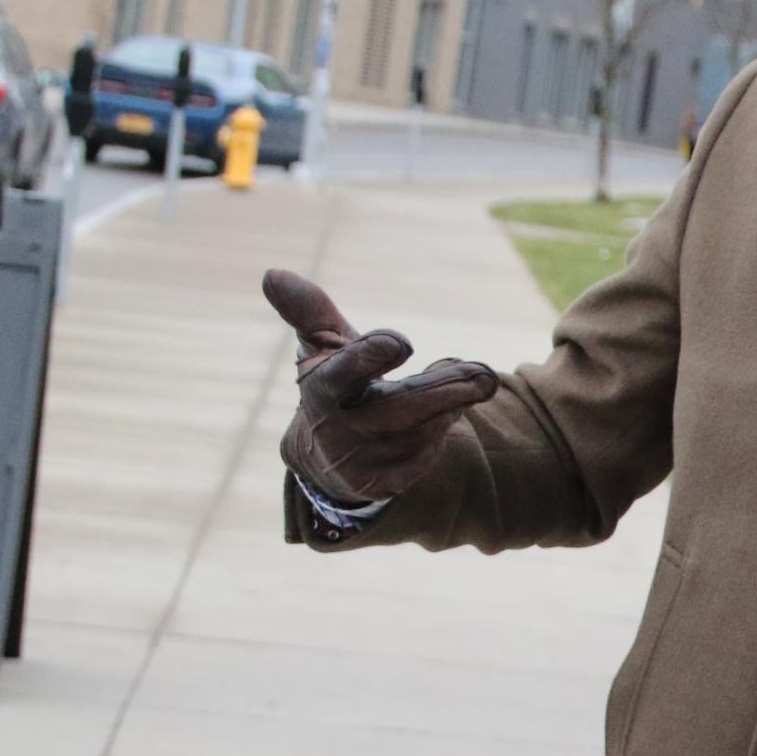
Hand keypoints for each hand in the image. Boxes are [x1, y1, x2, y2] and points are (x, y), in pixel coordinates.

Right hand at [261, 268, 498, 504]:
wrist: (325, 457)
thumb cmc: (334, 385)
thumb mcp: (321, 347)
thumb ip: (309, 311)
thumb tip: (273, 273)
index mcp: (320, 389)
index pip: (342, 373)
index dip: (368, 357)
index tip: (400, 343)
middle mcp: (339, 430)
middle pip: (399, 409)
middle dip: (443, 391)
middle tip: (483, 373)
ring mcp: (363, 461)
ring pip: (423, 430)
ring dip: (453, 402)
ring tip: (477, 378)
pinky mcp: (387, 482)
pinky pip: (427, 454)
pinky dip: (445, 427)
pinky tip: (452, 410)